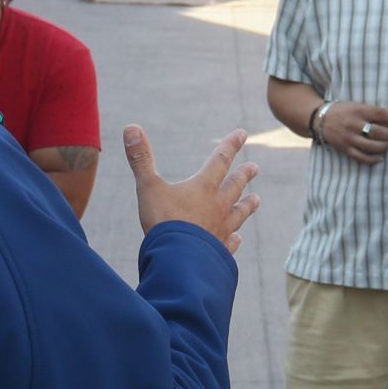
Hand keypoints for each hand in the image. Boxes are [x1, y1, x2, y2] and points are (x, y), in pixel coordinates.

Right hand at [127, 126, 258, 251]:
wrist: (179, 261)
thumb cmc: (163, 222)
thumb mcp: (148, 187)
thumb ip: (140, 159)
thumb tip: (130, 127)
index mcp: (203, 187)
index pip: (220, 160)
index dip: (231, 145)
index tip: (242, 133)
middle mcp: (218, 206)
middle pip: (235, 186)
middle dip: (244, 174)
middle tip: (255, 167)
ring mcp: (221, 229)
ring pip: (239, 213)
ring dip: (247, 205)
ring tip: (257, 199)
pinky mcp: (219, 250)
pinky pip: (230, 243)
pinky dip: (235, 239)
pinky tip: (238, 238)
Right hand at [316, 100, 387, 164]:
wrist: (320, 119)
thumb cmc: (343, 111)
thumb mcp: (357, 106)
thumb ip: (373, 113)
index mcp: (358, 110)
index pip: (380, 113)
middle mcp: (353, 124)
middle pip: (378, 132)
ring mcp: (349, 138)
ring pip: (372, 146)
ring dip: (386, 146)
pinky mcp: (345, 149)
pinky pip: (361, 157)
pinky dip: (373, 159)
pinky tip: (381, 157)